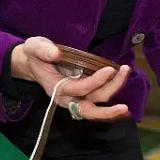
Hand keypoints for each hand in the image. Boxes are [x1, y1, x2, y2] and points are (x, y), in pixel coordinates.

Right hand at [10, 37, 130, 120]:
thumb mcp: (34, 47)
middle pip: (89, 110)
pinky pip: (100, 95)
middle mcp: (68, 98)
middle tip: (124, 107)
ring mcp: (77, 96)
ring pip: (98, 101)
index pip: (77, 90)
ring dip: (114, 90)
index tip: (109, 69)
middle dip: (107, 112)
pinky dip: (113, 89)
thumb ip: (42, 50)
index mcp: (55, 89)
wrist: (34, 62)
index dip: (94, 82)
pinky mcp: (85, 90)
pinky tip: (123, 77)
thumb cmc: (35, 54)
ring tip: (125, 70)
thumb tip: (55, 53)